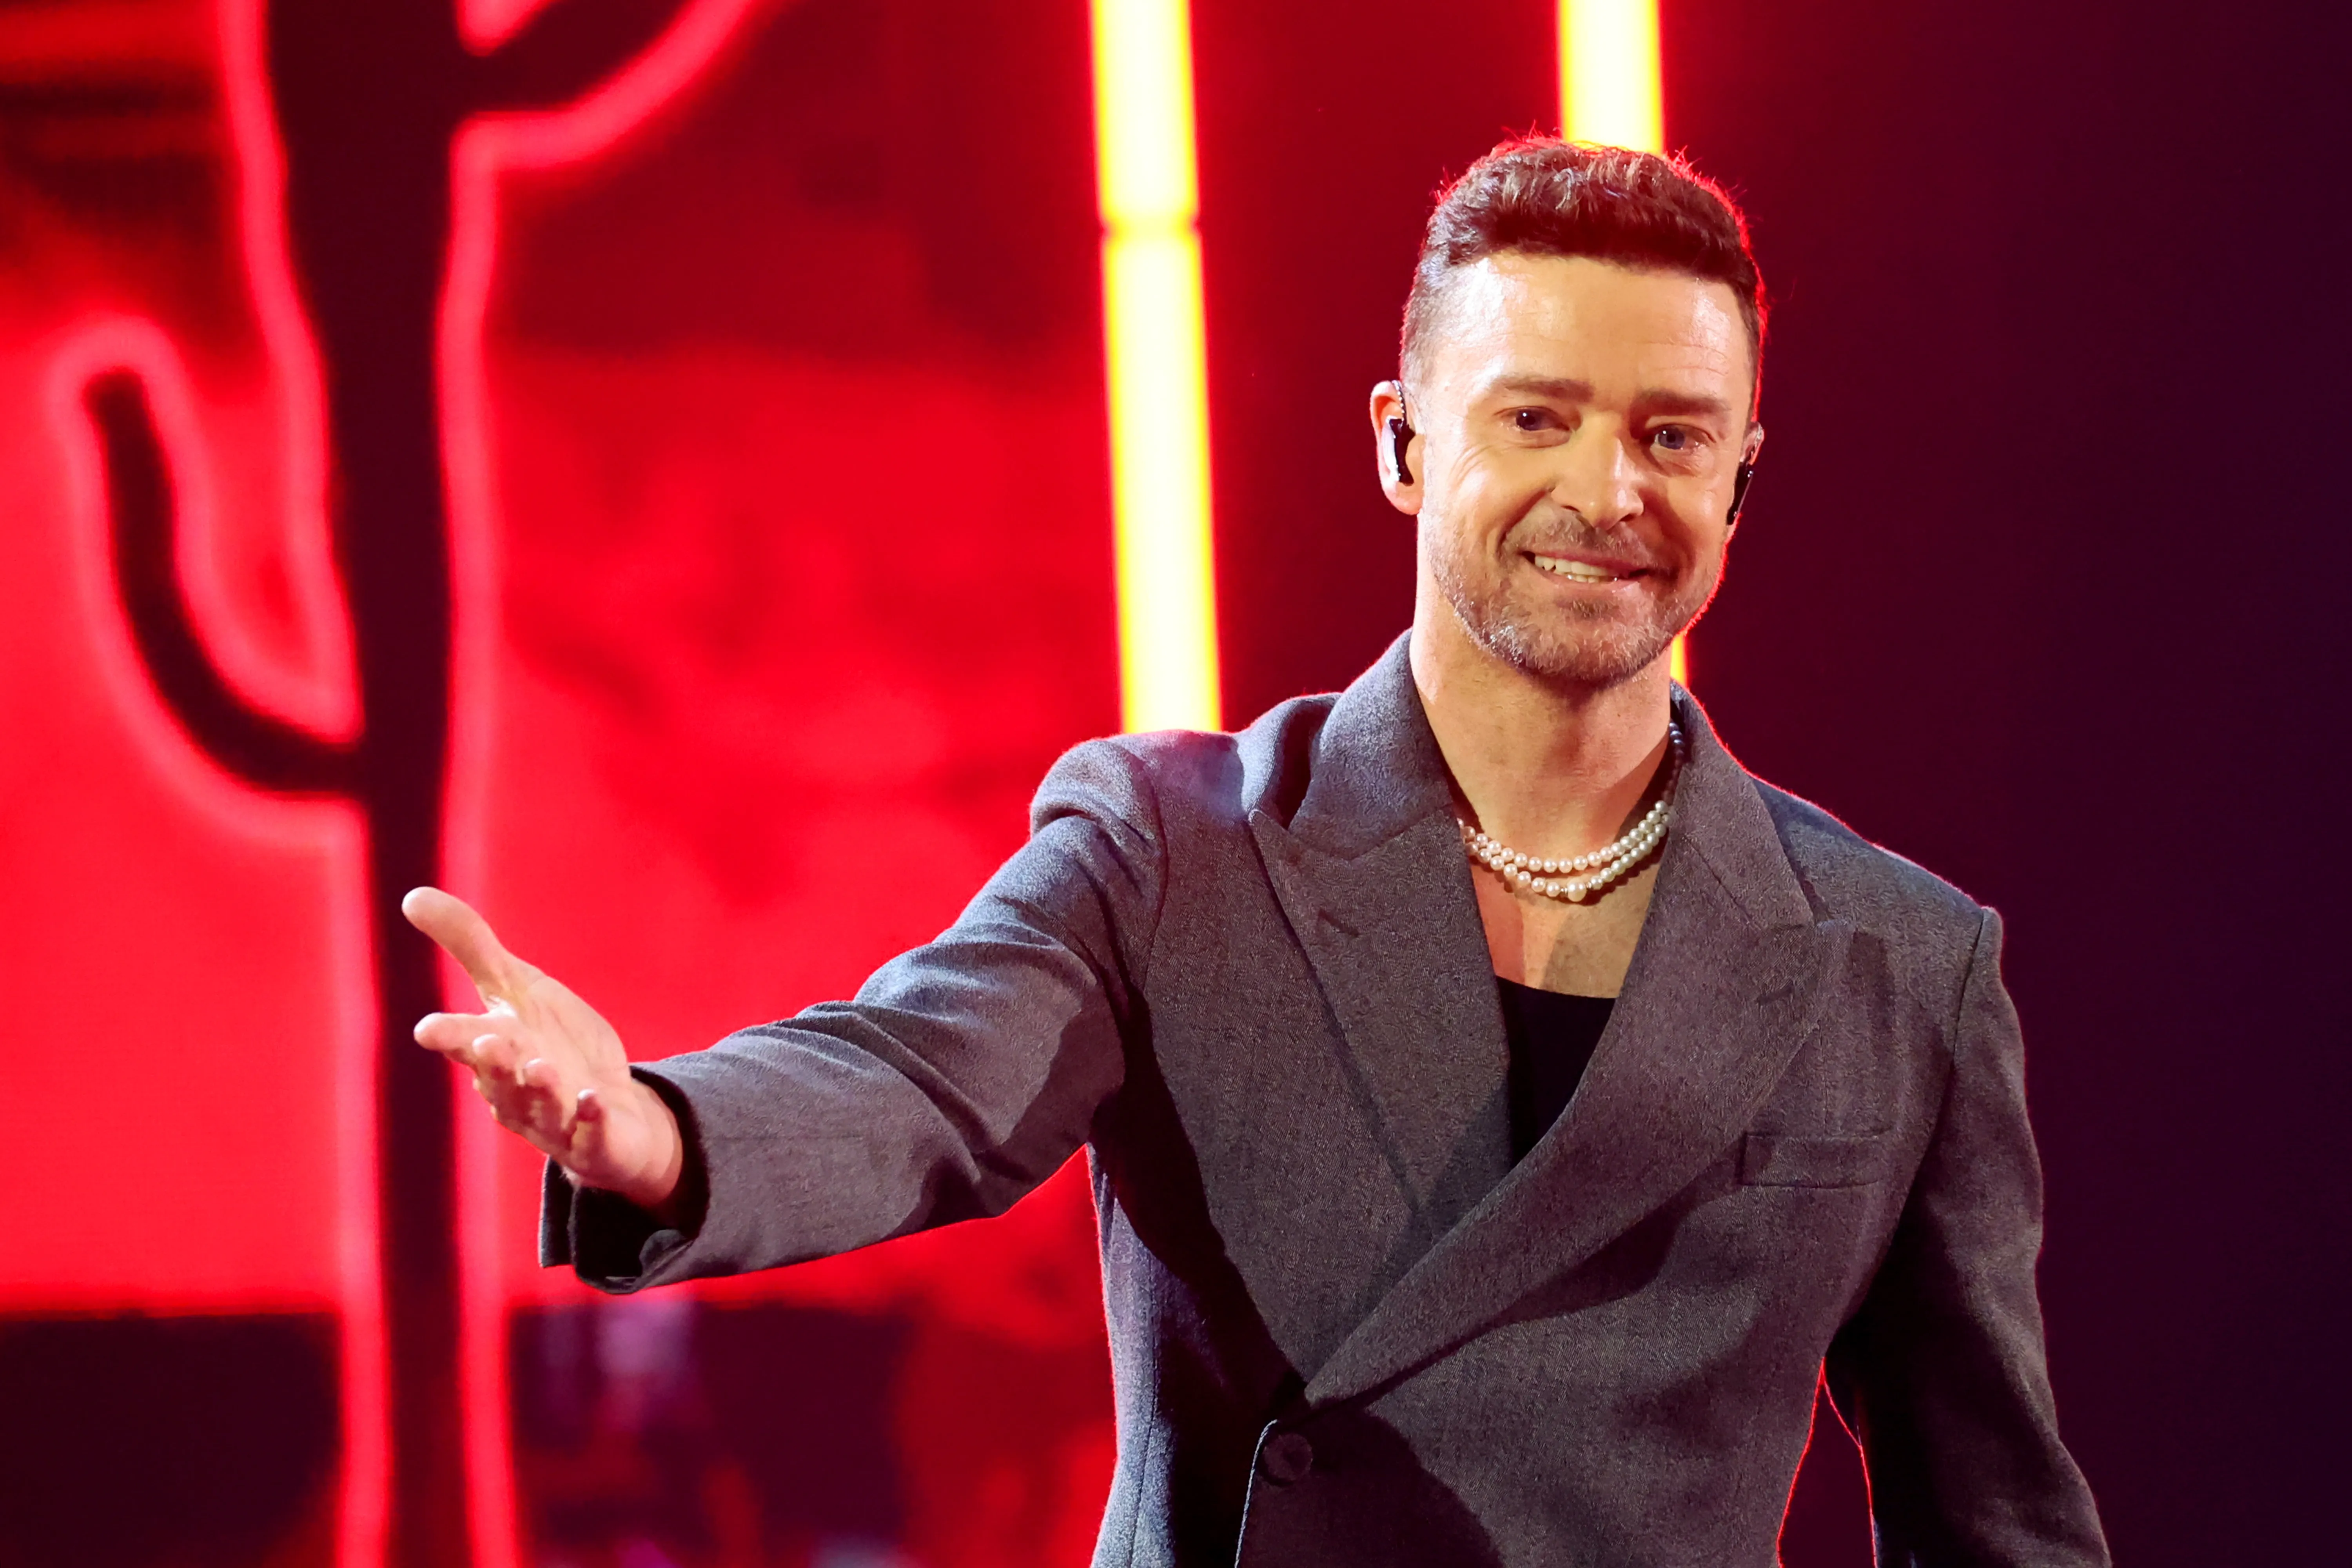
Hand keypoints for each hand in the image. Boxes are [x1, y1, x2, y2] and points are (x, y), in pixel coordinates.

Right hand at [403, 887, 685, 1218]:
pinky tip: (596, 1098)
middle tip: (484, 1042)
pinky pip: (593, 1131)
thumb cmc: (550, 1043)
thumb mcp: (515, 986)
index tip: (429, 1028)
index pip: (464, 1041)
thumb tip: (412, 895)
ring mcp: (556, 1116)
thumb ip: (469, 945)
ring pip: (542, 1105)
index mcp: (493, 1050)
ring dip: (539, 1088)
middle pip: (498, 1078)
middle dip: (491, 1063)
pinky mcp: (596, 1136)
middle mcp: (517, 1089)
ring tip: (540, 1066)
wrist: (610, 1108)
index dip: (450, 1036)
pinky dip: (592, 1117)